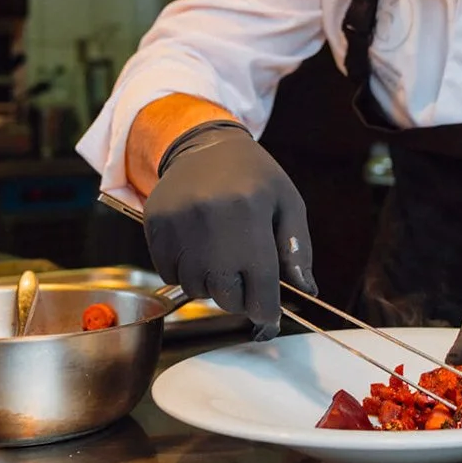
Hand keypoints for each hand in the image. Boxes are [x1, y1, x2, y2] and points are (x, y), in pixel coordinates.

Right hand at [144, 121, 313, 338]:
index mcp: (251, 213)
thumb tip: (306, 290)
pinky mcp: (155, 225)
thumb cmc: (253, 176)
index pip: (261, 285)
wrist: (204, 145)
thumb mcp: (287, 202)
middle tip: (243, 280)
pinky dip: (184, 273)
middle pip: (226, 294)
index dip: (266, 311)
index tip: (267, 317)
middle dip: (239, 297)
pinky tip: (196, 249)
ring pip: (195, 289)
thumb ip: (297, 248)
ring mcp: (179, 223)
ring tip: (219, 258)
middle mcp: (212, 219)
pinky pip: (169, 275)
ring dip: (210, 285)